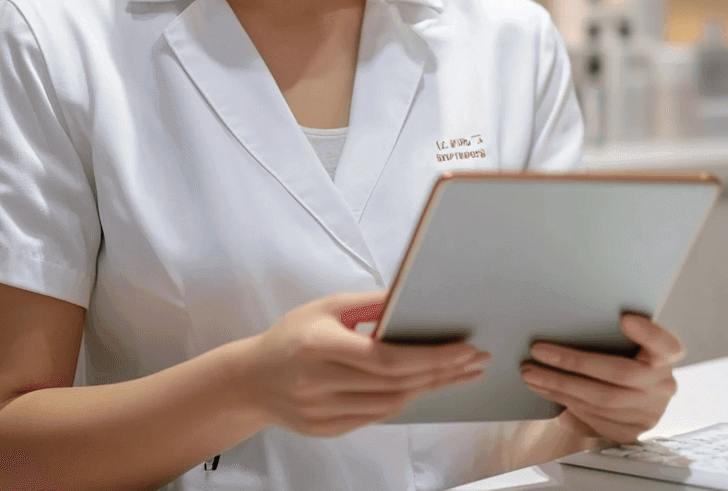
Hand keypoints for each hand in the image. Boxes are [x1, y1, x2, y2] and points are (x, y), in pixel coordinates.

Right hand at [241, 290, 491, 437]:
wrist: (252, 379)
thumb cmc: (292, 335)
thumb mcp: (326, 307)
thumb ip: (370, 304)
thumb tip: (412, 298)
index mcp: (319, 346)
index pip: (387, 358)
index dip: (430, 356)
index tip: (464, 348)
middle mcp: (320, 383)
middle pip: (396, 384)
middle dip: (441, 371)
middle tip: (475, 360)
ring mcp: (323, 412)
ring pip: (391, 405)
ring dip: (430, 388)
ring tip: (459, 373)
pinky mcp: (327, 430)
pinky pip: (377, 416)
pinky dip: (405, 400)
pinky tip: (425, 386)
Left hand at [519, 313, 685, 444]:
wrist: (637, 392)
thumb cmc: (622, 354)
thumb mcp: (623, 339)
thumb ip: (607, 331)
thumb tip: (573, 321)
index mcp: (666, 355)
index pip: (665, 344)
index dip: (648, 333)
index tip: (625, 319)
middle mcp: (663, 384)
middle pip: (618, 373)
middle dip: (572, 363)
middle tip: (538, 351)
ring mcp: (651, 412)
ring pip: (602, 400)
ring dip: (561, 387)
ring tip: (531, 375)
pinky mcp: (635, 431)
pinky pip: (598, 421)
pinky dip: (569, 406)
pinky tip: (548, 393)